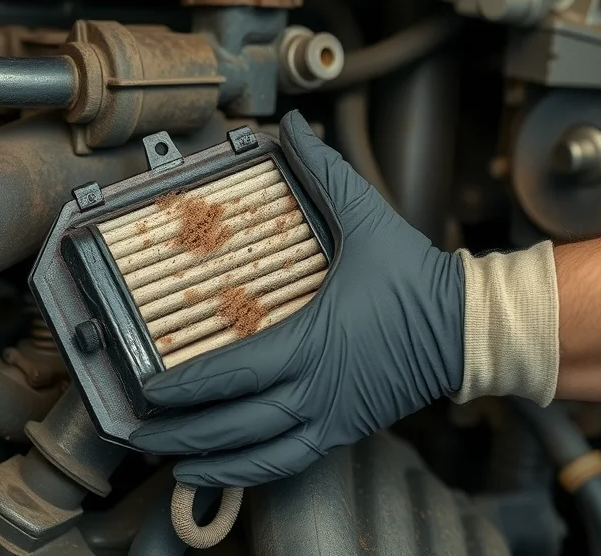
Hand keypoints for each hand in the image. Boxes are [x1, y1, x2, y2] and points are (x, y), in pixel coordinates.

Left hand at [128, 110, 465, 487]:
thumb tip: (289, 126)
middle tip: (135, 429)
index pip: (235, 373)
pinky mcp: (342, 431)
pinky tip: (214, 473)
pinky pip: (287, 463)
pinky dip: (247, 474)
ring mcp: (330, 416)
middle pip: (236, 423)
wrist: (465, 328)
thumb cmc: (413, 277)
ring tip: (164, 458)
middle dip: (180, 431)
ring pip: (258, 452)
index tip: (147, 387)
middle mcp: (318, 388)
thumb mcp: (367, 217)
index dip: (186, 387)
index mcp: (315, 340)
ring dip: (206, 460)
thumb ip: (322, 170)